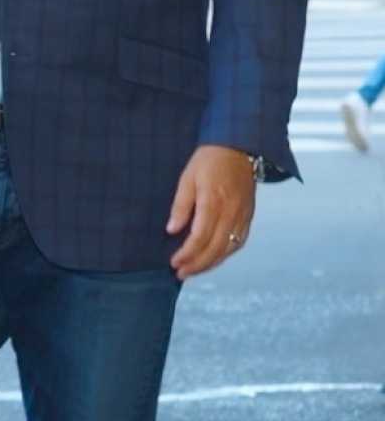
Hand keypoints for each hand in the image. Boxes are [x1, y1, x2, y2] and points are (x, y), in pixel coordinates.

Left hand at [166, 146, 256, 280]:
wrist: (239, 146)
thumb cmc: (209, 161)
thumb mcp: (187, 178)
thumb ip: (181, 205)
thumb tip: (172, 230)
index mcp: (214, 200)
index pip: (200, 236)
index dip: (187, 253)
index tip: (174, 262)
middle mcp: (231, 211)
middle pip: (215, 247)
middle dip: (197, 264)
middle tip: (180, 273)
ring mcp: (243, 214)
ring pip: (229, 248)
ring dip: (211, 263)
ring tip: (194, 270)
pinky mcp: (249, 215)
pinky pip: (239, 241)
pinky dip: (226, 254)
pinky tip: (213, 259)